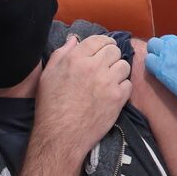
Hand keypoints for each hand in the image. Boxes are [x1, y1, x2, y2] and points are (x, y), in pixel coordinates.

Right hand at [34, 34, 131, 161]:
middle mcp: (93, 67)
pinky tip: (113, 93)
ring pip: (124, 65)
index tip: (105, 48)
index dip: (104, 43)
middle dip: (112, 56)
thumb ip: (61, 54)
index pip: (98, 40)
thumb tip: (74, 40)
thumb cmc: (50, 106)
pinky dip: (122, 87)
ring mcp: (108, 82)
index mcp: (75, 59)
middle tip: (107, 65)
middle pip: (114, 50)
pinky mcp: (118, 98)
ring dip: (118, 70)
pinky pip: (128, 84)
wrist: (61, 135)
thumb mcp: (48, 75)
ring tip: (110, 79)